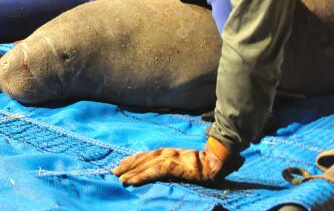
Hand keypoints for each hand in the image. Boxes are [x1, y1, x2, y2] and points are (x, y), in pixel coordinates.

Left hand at [114, 139, 235, 185]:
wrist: (218, 162)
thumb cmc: (207, 164)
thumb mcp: (188, 164)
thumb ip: (179, 166)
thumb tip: (173, 169)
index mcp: (171, 152)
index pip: (149, 155)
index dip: (136, 159)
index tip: (124, 163)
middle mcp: (168, 153)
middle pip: (144, 158)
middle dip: (129, 164)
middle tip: (115, 170)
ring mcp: (169, 159)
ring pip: (145, 164)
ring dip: (130, 170)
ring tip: (118, 176)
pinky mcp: (172, 167)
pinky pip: (152, 172)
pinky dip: (139, 176)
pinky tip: (130, 181)